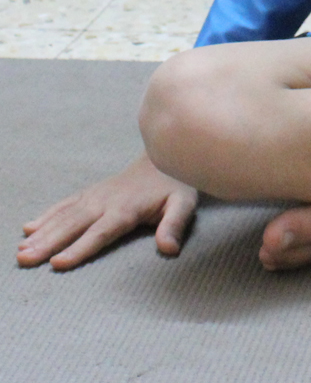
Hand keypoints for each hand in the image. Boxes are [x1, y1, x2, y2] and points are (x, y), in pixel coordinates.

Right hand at [17, 154, 197, 270]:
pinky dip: (47, 215)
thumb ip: (175, 225)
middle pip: (74, 225)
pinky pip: (66, 203)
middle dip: (49, 243)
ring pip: (65, 215)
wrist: (166, 153)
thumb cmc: (176, 184)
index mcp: (127, 209)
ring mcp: (96, 195)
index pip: (101, 232)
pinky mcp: (91, 192)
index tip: (58, 262)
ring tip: (21, 249)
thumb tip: (168, 249)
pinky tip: (28, 228)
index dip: (80, 248)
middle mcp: (106, 202)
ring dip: (42, 233)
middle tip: (24, 259)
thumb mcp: (184, 204)